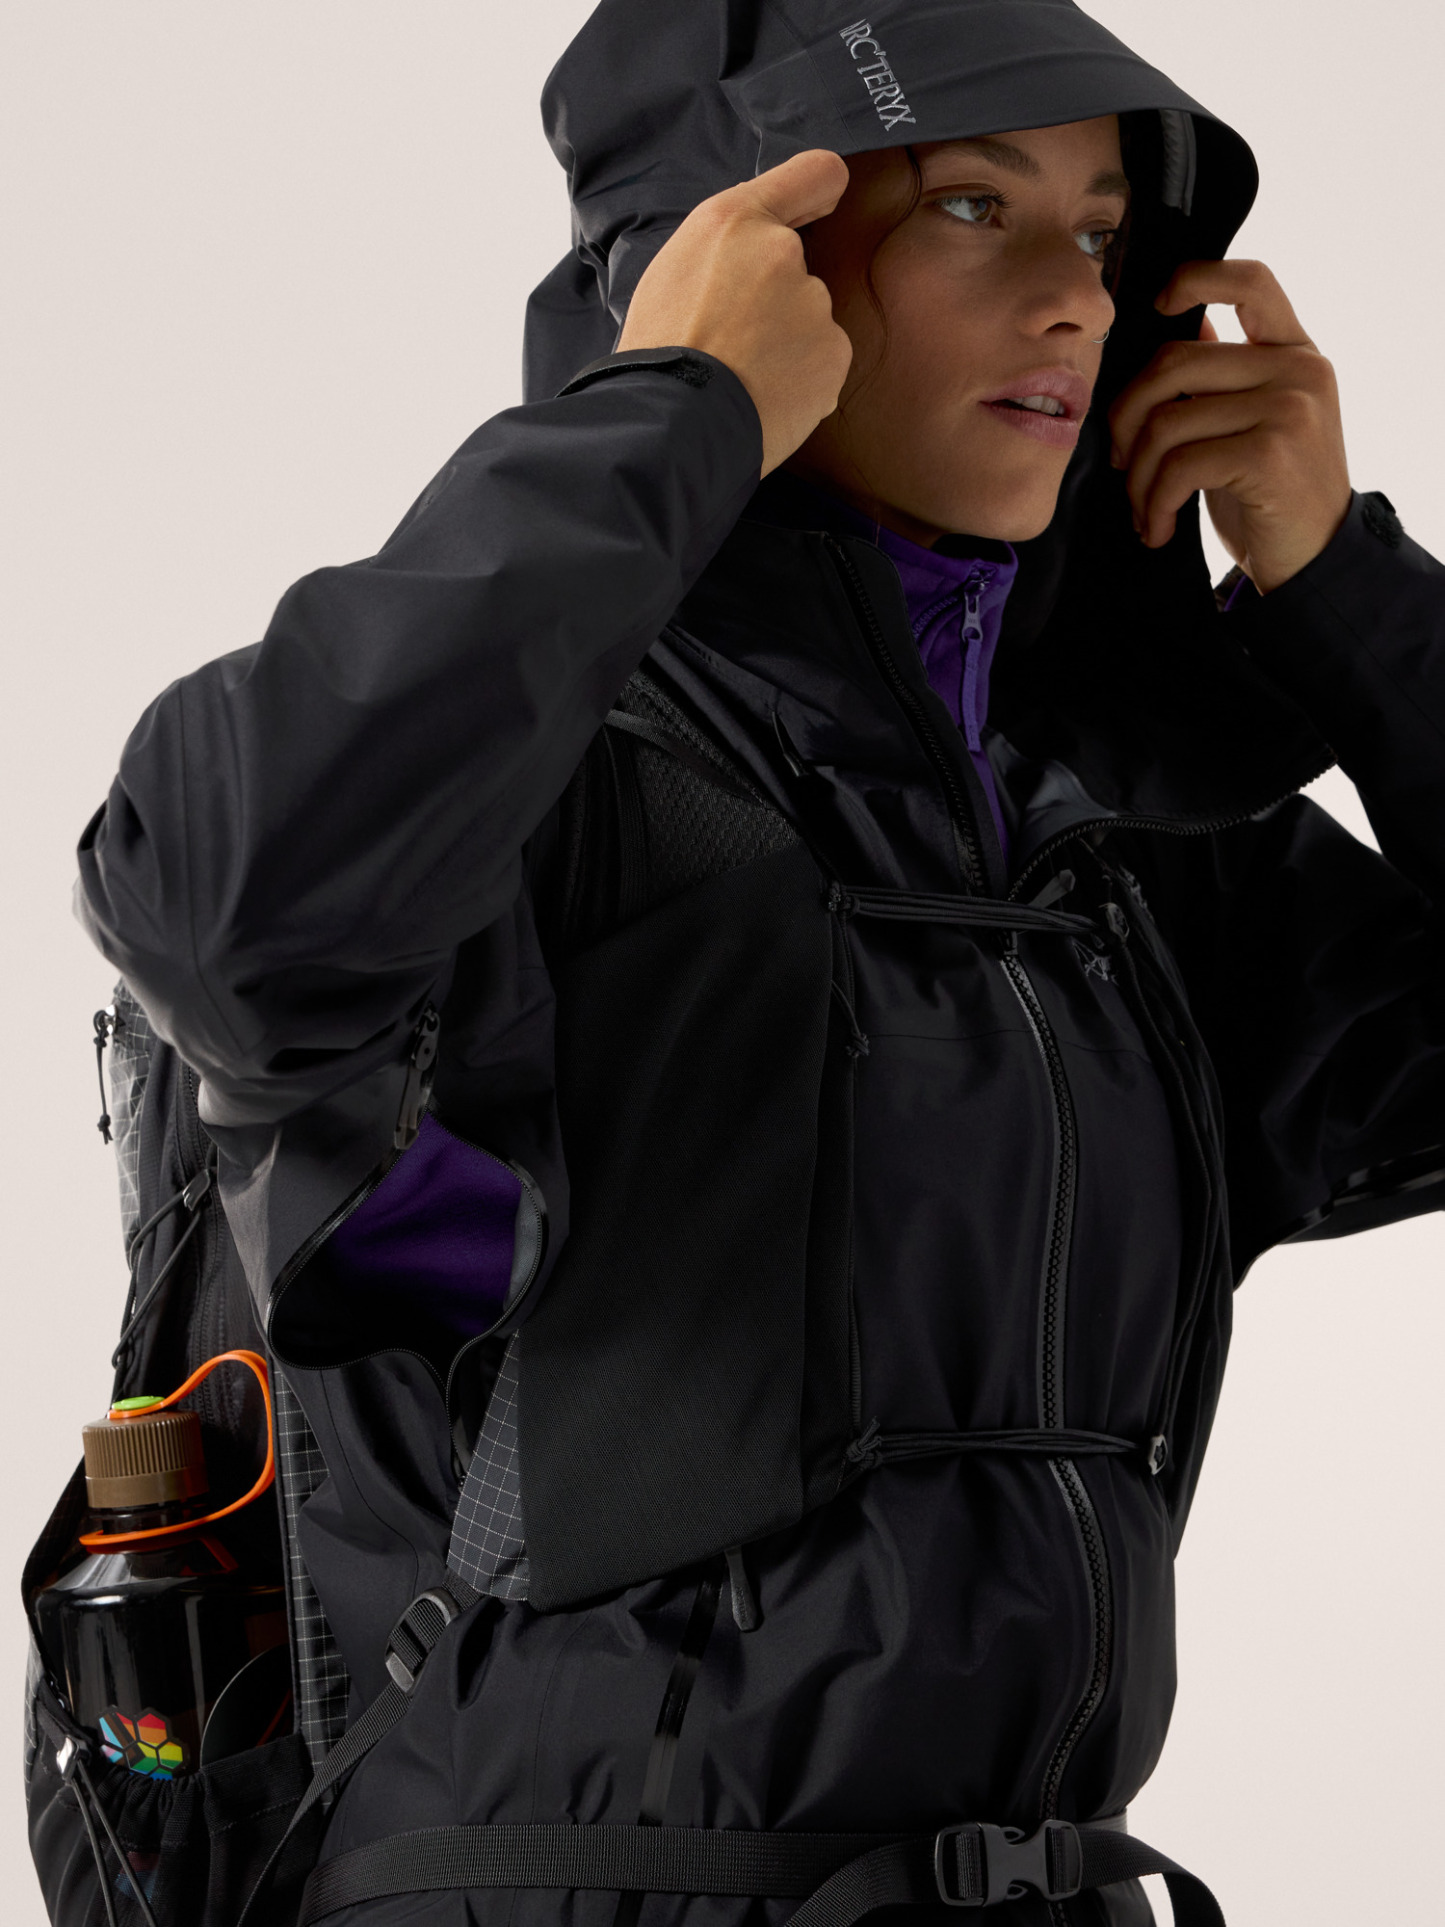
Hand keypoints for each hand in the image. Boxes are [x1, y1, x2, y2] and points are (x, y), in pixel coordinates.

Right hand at [618, 150, 853, 476]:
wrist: (676, 422)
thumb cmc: (662, 349)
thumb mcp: (674, 269)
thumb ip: (726, 248)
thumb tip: (756, 253)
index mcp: (736, 222)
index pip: (813, 174)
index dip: (819, 191)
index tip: (820, 205)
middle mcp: (784, 252)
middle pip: (795, 270)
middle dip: (772, 300)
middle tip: (730, 339)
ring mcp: (814, 304)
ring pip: (808, 321)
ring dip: (785, 345)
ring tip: (742, 374)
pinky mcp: (834, 354)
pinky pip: (821, 363)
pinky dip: (800, 382)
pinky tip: (764, 396)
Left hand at [1107, 260, 1351, 592]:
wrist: (1315, 560)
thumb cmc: (1272, 495)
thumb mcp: (1254, 423)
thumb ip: (1226, 374)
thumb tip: (1184, 323)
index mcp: (1294, 352)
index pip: (1250, 281)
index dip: (1196, 278)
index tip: (1157, 306)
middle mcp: (1298, 370)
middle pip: (1172, 362)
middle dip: (1126, 419)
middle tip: (1121, 464)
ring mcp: (1289, 408)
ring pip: (1166, 421)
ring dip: (1137, 478)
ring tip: (1142, 510)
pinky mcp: (1270, 453)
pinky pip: (1178, 466)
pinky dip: (1153, 504)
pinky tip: (1158, 529)